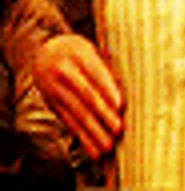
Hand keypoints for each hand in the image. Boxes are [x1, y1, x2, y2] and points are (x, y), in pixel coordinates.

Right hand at [33, 34, 122, 159]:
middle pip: (86, 97)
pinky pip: (69, 123)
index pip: (95, 74)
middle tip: (118, 129)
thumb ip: (106, 64)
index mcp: (79, 54)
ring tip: (107, 146)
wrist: (43, 51)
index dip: (108, 90)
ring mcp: (56, 90)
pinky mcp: (53, 105)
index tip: (120, 105)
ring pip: (77, 114)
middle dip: (103, 114)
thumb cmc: (79, 50)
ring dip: (93, 132)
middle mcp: (65, 73)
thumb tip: (128, 85)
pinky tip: (92, 149)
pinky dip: (82, 136)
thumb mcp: (91, 48)